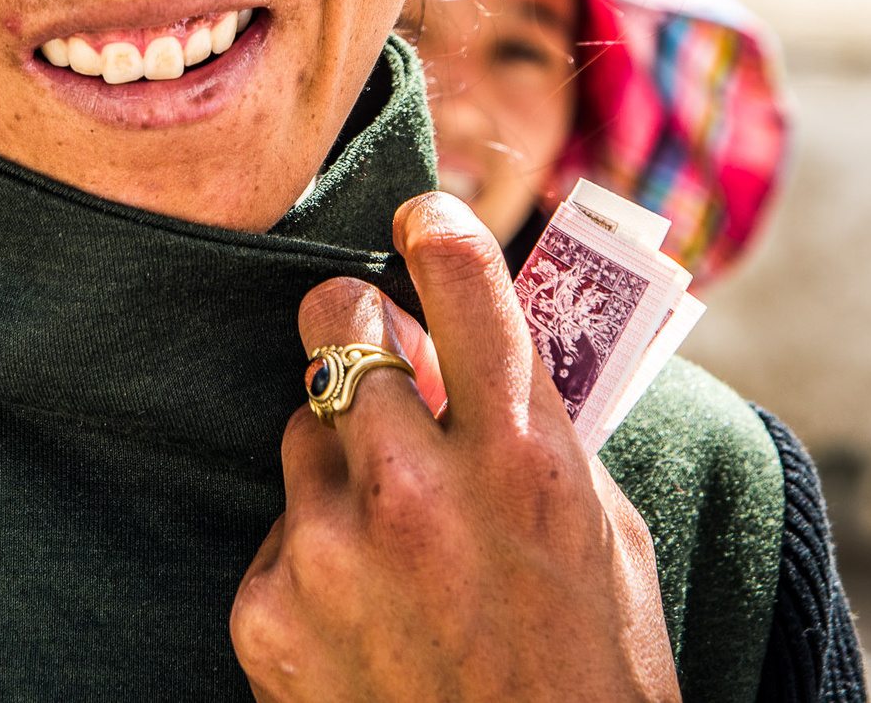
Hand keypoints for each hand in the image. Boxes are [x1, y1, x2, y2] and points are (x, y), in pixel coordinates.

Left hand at [229, 192, 680, 702]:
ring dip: (341, 459)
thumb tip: (469, 341)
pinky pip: (280, 534)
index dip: (435, 225)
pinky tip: (366, 617)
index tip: (423, 213)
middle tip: (375, 347)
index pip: (458, 275)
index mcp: (524, 456)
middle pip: (336, 323)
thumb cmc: (591, 679)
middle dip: (356, 327)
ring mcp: (332, 549)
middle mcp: (418, 488)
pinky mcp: (268, 609)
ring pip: (302, 430)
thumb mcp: (601, 538)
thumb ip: (535, 431)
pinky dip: (315, 558)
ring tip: (398, 538)